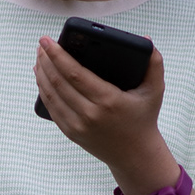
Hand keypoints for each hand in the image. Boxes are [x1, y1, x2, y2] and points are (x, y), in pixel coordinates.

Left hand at [32, 37, 176, 194]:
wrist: (135, 155)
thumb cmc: (144, 118)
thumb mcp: (155, 91)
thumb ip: (155, 63)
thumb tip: (146, 39)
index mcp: (108, 100)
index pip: (74, 74)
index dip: (57, 55)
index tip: (47, 40)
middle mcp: (90, 114)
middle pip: (58, 82)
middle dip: (46, 60)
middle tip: (41, 44)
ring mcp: (78, 125)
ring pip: (51, 94)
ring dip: (41, 73)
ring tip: (39, 57)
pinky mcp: (71, 132)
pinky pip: (51, 108)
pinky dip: (43, 90)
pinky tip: (41, 77)